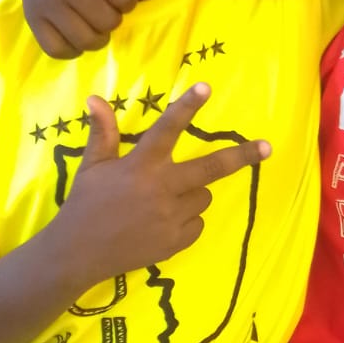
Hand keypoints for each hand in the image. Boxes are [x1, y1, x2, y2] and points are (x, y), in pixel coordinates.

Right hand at [16, 0, 183, 58]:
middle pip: (109, 22)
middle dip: (111, 17)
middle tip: (100, 4)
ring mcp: (44, 4)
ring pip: (88, 41)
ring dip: (96, 36)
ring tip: (90, 19)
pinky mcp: (33, 24)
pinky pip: (62, 51)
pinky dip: (72, 48)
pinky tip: (72, 30)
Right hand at [58, 83, 269, 282]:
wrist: (77, 254)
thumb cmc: (84, 205)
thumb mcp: (92, 166)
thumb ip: (103, 133)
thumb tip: (95, 98)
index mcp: (140, 166)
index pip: (167, 129)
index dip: (187, 107)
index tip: (206, 88)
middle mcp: (161, 189)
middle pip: (211, 168)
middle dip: (242, 156)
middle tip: (266, 148)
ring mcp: (171, 218)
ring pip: (203, 196)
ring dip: (193, 193)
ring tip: (164, 199)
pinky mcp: (176, 242)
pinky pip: (197, 223)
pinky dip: (187, 219)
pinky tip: (162, 222)